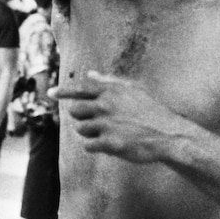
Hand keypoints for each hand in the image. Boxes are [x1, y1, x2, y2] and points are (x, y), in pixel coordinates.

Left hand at [50, 71, 192, 163]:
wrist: (169, 135)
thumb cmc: (150, 111)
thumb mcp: (132, 90)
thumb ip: (108, 81)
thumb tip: (90, 72)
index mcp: (110, 91)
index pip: (79, 88)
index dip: (63, 91)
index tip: (50, 93)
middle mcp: (106, 105)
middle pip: (75, 110)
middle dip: (82, 117)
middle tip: (97, 121)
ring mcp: (107, 124)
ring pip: (80, 128)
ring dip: (89, 132)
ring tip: (106, 133)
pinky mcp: (110, 143)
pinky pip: (88, 145)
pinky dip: (95, 146)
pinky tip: (108, 144)